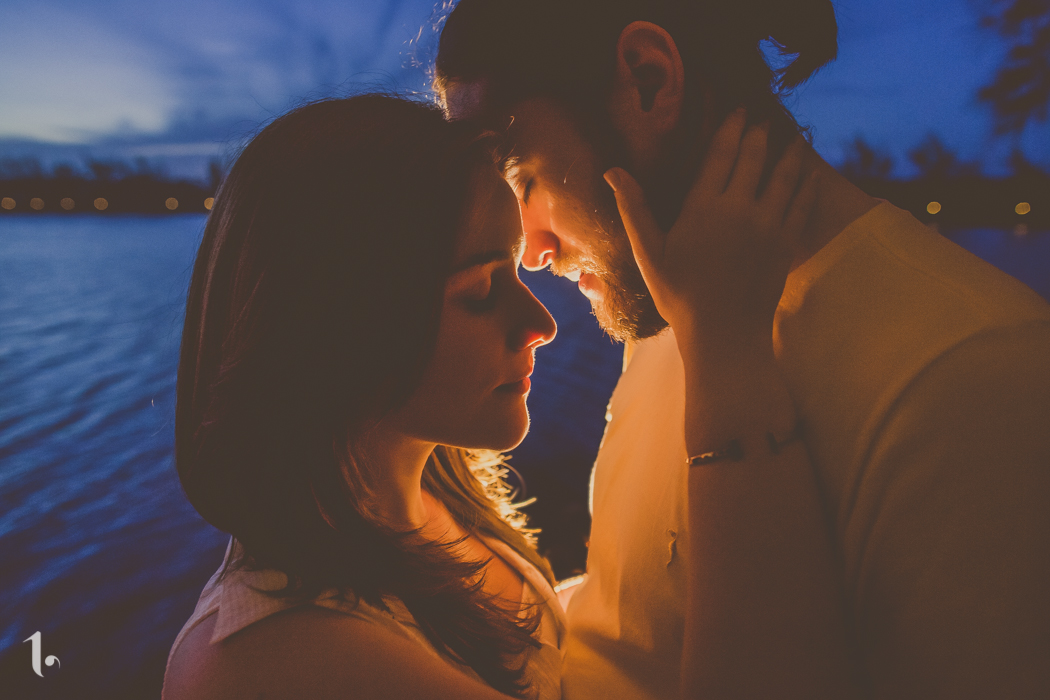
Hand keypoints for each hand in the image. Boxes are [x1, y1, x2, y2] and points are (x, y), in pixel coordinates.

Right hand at [604, 109, 817, 353]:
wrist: (724, 333)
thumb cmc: (679, 297)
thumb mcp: (648, 253)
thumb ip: (633, 209)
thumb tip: (613, 171)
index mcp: (704, 207)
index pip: (721, 154)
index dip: (731, 127)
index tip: (740, 109)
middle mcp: (739, 208)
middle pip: (754, 157)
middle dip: (760, 132)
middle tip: (764, 116)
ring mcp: (768, 224)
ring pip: (784, 174)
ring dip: (789, 151)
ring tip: (793, 136)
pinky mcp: (787, 243)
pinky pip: (802, 203)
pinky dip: (806, 183)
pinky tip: (809, 173)